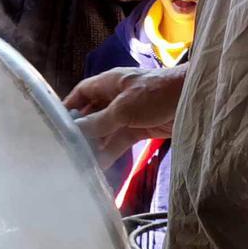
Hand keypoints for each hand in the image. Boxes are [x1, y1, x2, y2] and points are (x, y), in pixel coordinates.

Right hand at [66, 64, 188, 161]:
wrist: (193, 100)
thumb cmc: (156, 94)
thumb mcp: (124, 109)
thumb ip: (98, 122)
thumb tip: (74, 133)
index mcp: (110, 83)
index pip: (82, 92)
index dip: (68, 106)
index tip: (54, 125)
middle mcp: (116, 97)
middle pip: (92, 114)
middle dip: (81, 131)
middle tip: (66, 151)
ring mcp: (129, 113)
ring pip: (106, 131)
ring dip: (95, 145)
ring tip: (80, 164)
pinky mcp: (141, 128)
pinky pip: (120, 140)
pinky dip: (111, 151)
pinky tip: (100, 165)